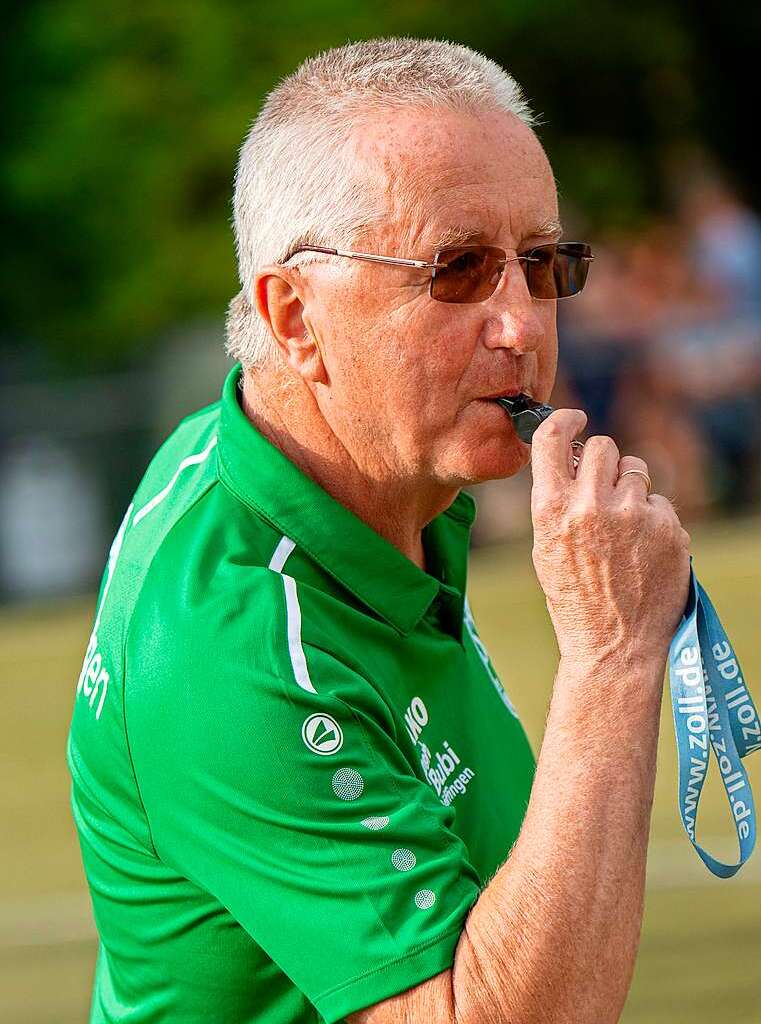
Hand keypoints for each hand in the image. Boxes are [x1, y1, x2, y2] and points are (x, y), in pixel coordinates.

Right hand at [529, 409, 691, 666]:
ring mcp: (635, 516)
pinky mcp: (669, 528)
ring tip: (623, 529)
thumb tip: (575, 460)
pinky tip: (643, 551)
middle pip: (604, 446)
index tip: (575, 420)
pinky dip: (654, 520)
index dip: (565, 420)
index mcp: (553, 510)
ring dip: (630, 489)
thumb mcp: (546, 546)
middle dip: (603, 461)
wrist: (614, 645)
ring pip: (637, 470)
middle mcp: (593, 506)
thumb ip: (557, 500)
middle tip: (603, 487)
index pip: (554, 438)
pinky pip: (661, 503)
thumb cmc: (574, 599)